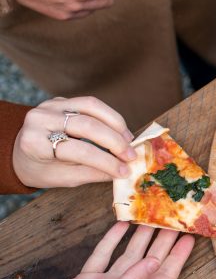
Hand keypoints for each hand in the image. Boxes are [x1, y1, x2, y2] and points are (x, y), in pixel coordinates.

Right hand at [0, 223, 193, 278]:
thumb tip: (156, 261)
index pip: (164, 278)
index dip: (178, 258)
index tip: (190, 238)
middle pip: (149, 263)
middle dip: (162, 242)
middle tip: (175, 220)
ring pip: (128, 256)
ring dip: (140, 237)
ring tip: (151, 217)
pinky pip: (103, 256)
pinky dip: (112, 240)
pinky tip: (121, 225)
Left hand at [13, 96, 135, 187]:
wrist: (21, 153)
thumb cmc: (41, 168)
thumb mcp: (63, 178)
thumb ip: (92, 173)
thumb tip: (123, 172)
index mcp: (35, 143)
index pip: (78, 150)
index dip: (106, 161)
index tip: (124, 171)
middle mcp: (39, 119)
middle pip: (87, 125)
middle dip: (114, 141)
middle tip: (131, 156)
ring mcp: (49, 106)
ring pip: (91, 107)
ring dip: (116, 124)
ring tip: (129, 140)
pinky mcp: (60, 100)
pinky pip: (90, 103)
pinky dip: (109, 116)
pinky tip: (119, 130)